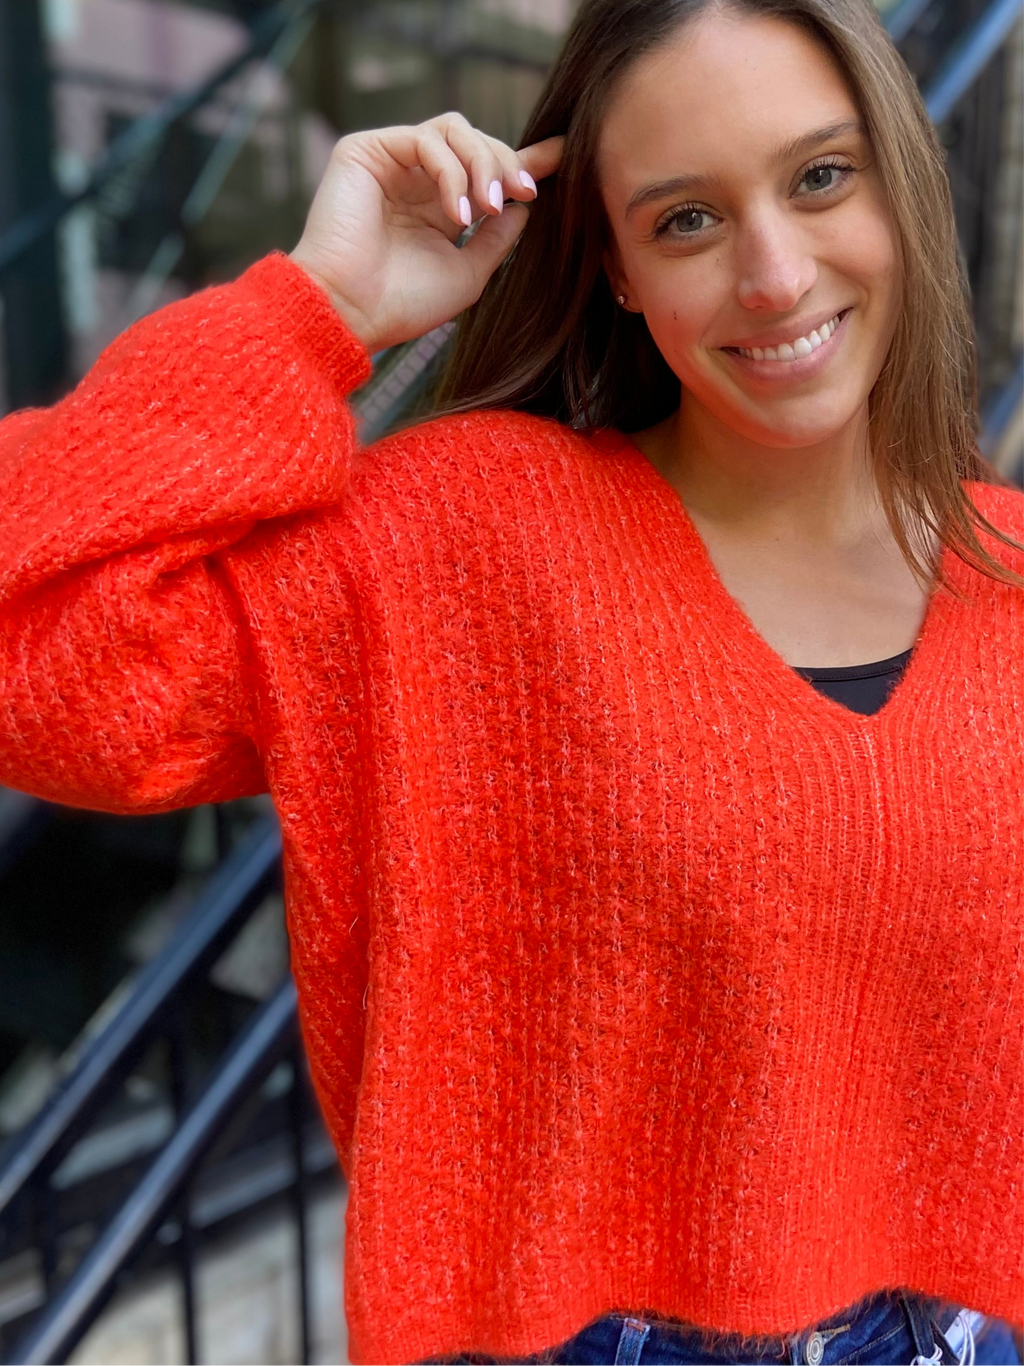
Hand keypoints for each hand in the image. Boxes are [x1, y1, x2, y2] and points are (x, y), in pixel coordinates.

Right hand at [289, 113, 563, 353]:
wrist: (350, 313)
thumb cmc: (403, 304)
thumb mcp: (468, 274)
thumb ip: (497, 240)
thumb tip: (527, 206)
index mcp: (438, 207)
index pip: (485, 169)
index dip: (525, 160)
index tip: (564, 154)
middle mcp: (415, 181)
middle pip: (477, 141)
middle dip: (508, 163)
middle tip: (526, 193)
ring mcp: (391, 162)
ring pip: (455, 130)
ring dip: (484, 164)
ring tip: (489, 208)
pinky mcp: (365, 150)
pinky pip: (427, 140)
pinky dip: (452, 172)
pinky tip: (458, 212)